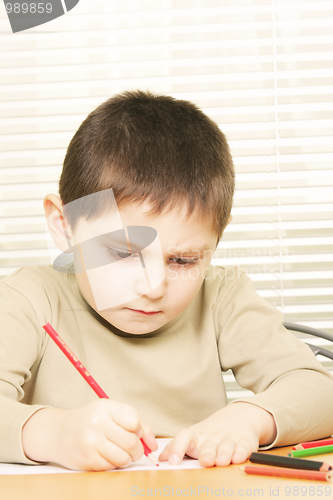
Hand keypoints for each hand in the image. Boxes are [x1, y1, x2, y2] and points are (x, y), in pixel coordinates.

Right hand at [22, 399, 156, 470]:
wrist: (58, 433)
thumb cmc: (91, 421)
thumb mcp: (111, 413)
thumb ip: (137, 424)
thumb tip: (154, 445)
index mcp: (105, 407)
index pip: (134, 421)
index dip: (137, 429)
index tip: (131, 430)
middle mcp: (97, 423)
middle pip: (131, 442)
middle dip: (136, 448)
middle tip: (131, 447)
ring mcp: (91, 442)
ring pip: (124, 458)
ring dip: (126, 459)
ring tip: (119, 452)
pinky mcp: (87, 460)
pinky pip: (111, 467)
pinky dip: (113, 465)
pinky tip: (106, 456)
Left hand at [159, 402, 275, 467]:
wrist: (239, 416)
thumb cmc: (211, 432)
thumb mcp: (193, 437)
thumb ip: (177, 447)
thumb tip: (160, 459)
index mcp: (196, 435)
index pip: (183, 437)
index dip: (176, 448)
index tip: (171, 461)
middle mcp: (211, 436)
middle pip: (207, 445)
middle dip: (206, 453)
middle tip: (204, 461)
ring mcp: (228, 438)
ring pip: (225, 446)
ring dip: (223, 453)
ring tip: (221, 461)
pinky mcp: (244, 441)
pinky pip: (243, 447)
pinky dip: (240, 452)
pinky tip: (238, 457)